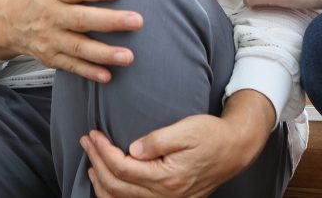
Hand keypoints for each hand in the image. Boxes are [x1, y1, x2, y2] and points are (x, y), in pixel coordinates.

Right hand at [0, 0, 143, 82]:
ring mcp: (51, 39)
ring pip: (79, 48)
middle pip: (82, 20)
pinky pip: (72, 66)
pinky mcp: (51, 57)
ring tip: (129, 56)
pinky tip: (108, 76)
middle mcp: (51, 16)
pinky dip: (89, 72)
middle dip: (110, 21)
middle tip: (137, 21)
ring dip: (104, 53)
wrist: (8, 22)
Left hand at [81, 112, 259, 197]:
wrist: (234, 149)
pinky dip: (114, 195)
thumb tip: (132, 149)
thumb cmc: (211, 135)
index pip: (123, 168)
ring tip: (91, 161)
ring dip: (101, 181)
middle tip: (86, 141)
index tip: (93, 134)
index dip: (103, 151)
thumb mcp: (186, 130)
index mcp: (168, 177)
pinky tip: (106, 182)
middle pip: (118, 186)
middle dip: (97, 162)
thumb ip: (157, 140)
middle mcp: (167, 196)